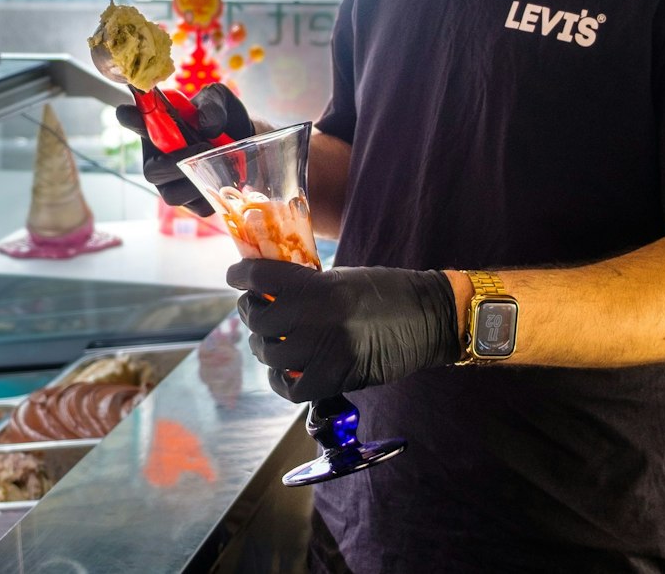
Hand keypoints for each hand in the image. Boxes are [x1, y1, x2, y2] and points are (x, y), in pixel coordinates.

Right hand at [114, 84, 256, 216]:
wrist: (247, 141)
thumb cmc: (225, 118)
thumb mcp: (220, 100)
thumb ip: (212, 104)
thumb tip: (207, 126)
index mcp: (158, 130)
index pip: (135, 122)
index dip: (130, 118)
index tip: (129, 112)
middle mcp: (160, 160)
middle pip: (151, 171)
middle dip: (174, 163)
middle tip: (202, 146)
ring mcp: (174, 185)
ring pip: (172, 194)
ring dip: (196, 180)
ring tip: (218, 162)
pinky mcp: (195, 203)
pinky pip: (199, 207)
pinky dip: (215, 193)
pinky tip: (224, 178)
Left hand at [227, 260, 457, 402]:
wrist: (429, 319)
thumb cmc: (388, 292)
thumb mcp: (343, 277)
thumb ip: (306, 285)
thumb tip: (268, 290)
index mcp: (321, 286)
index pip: (262, 278)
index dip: (241, 275)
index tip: (235, 275)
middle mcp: (319, 319)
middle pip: (260, 319)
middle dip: (251, 312)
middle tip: (255, 309)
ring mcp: (326, 352)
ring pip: (270, 354)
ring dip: (264, 345)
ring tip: (269, 339)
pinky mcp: (336, 379)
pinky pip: (290, 388)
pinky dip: (280, 380)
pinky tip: (282, 370)